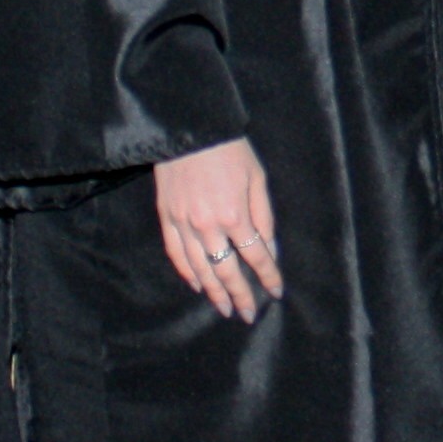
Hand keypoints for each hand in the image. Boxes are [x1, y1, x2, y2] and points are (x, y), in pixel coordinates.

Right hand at [155, 138, 282, 321]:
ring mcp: (184, 223)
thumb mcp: (257, 177)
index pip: (256, 256)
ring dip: (213, 292)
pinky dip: (187, 272)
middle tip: (247, 314)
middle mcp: (208, 226)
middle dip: (240, 295)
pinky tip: (197, 285)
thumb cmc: (229, 148)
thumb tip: (269, 249)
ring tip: (224, 308)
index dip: (268, 276)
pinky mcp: (166, 218)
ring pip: (200, 269)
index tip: (275, 291)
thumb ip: (264, 217)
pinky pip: (176, 253)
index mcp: (235, 215)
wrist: (188, 127)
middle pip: (227, 270)